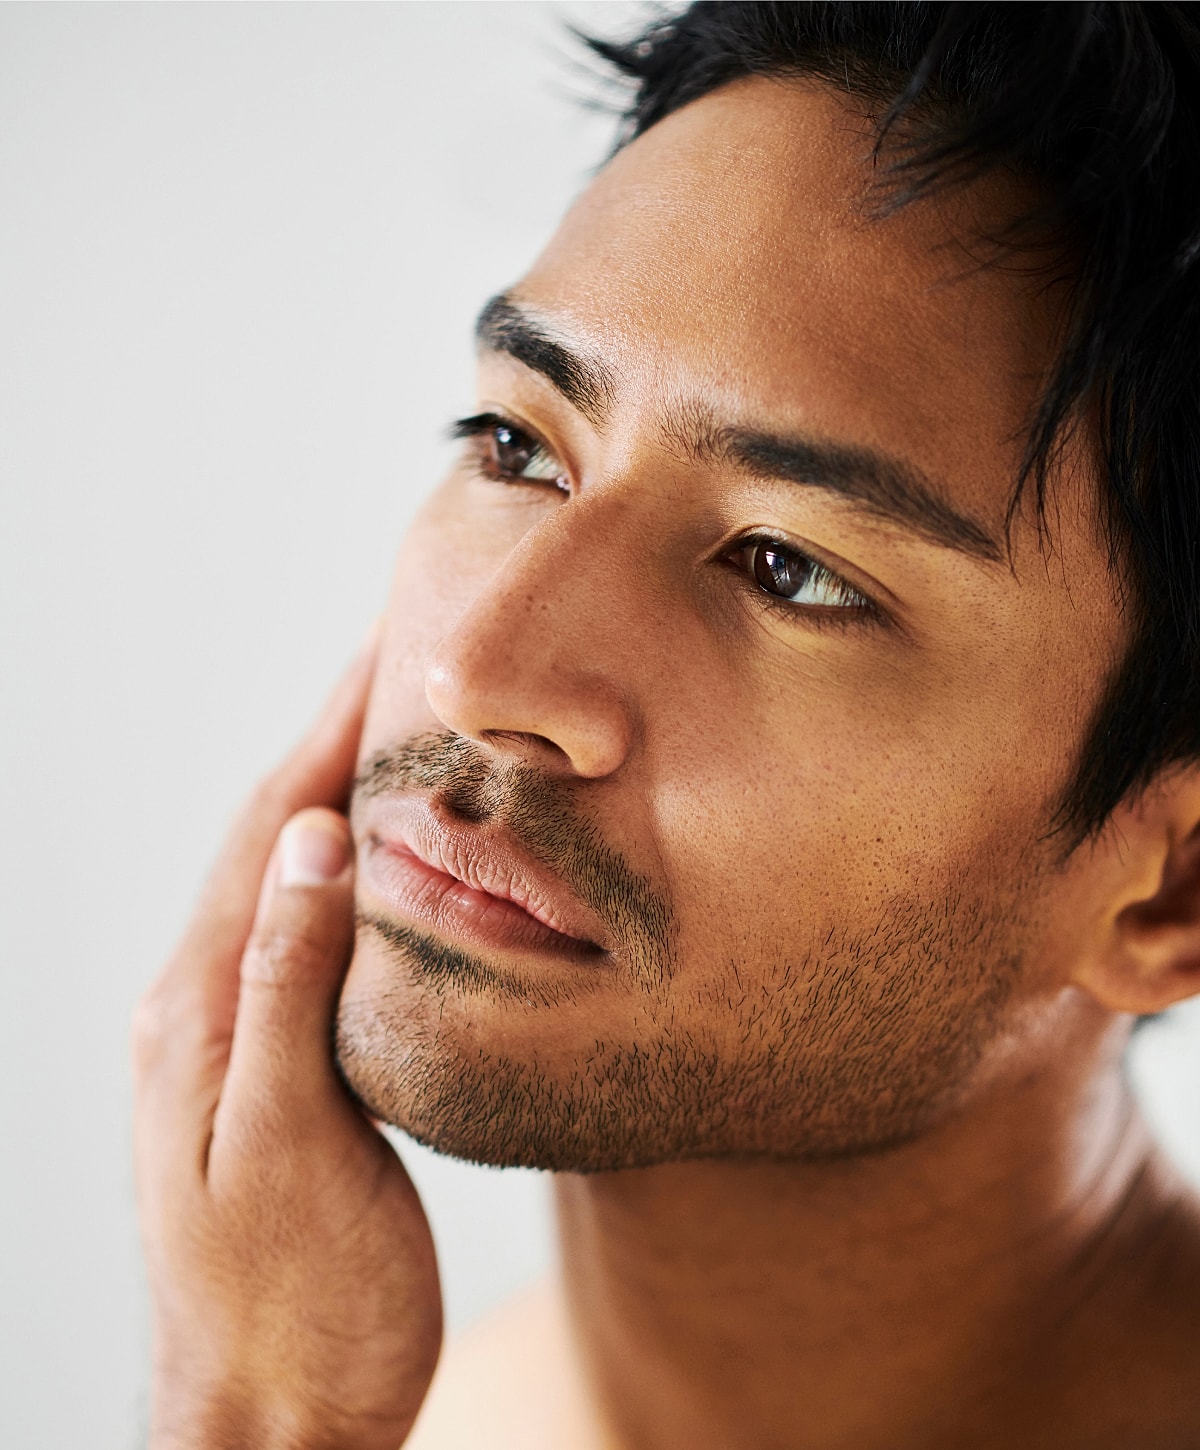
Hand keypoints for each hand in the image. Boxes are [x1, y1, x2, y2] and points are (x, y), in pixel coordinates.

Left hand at [132, 635, 441, 1449]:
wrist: (271, 1429)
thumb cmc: (282, 1308)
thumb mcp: (283, 1145)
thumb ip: (285, 989)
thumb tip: (310, 845)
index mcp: (195, 1012)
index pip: (265, 837)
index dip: (323, 737)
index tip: (381, 652)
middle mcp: (205, 1009)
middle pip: (272, 844)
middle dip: (332, 745)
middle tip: (401, 665)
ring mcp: (240, 1042)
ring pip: (295, 890)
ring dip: (347, 804)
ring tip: (408, 739)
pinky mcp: (284, 1074)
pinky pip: (317, 947)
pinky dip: (362, 884)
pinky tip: (404, 869)